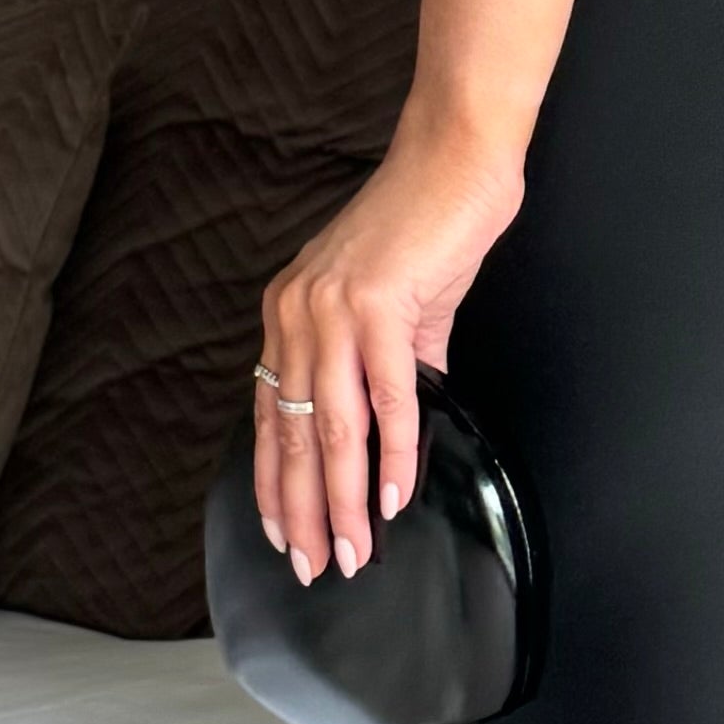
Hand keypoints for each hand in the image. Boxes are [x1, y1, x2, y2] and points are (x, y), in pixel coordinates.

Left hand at [254, 115, 524, 580]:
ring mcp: (333, 310)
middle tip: (315, 566)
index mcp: (289, 314)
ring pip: (334, 428)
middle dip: (302, 511)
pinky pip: (388, 397)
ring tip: (353, 550)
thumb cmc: (426, 224)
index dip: (273, 483)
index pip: (269, 417)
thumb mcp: (392, 306)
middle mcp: (296, 314)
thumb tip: (400, 432)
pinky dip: (393, 453)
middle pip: (293, 435)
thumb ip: (389, 368)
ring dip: (343, 501)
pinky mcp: (379, 305)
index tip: (283, 534)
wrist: (455, 158)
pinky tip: (393, 496)